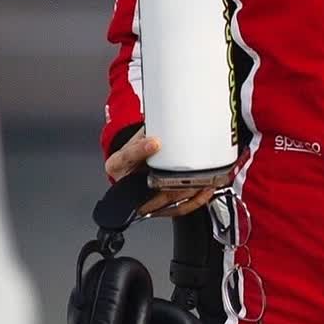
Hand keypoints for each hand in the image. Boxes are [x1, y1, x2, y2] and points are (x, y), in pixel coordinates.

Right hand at [103, 130, 232, 219]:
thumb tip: (171, 114)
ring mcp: (143, 199)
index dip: (141, 150)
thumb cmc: (134, 151)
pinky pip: (177, 209)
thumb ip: (150, 129)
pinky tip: (205, 190)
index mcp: (118, 163)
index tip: (155, 142)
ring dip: (188, 189)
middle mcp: (128, 183)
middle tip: (186, 166)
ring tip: (204, 177)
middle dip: (170, 177)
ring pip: (167, 198)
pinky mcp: (158, 208)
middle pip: (149, 183)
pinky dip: (194, 201)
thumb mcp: (136, 136)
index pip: (126, 157)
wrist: (131, 168)